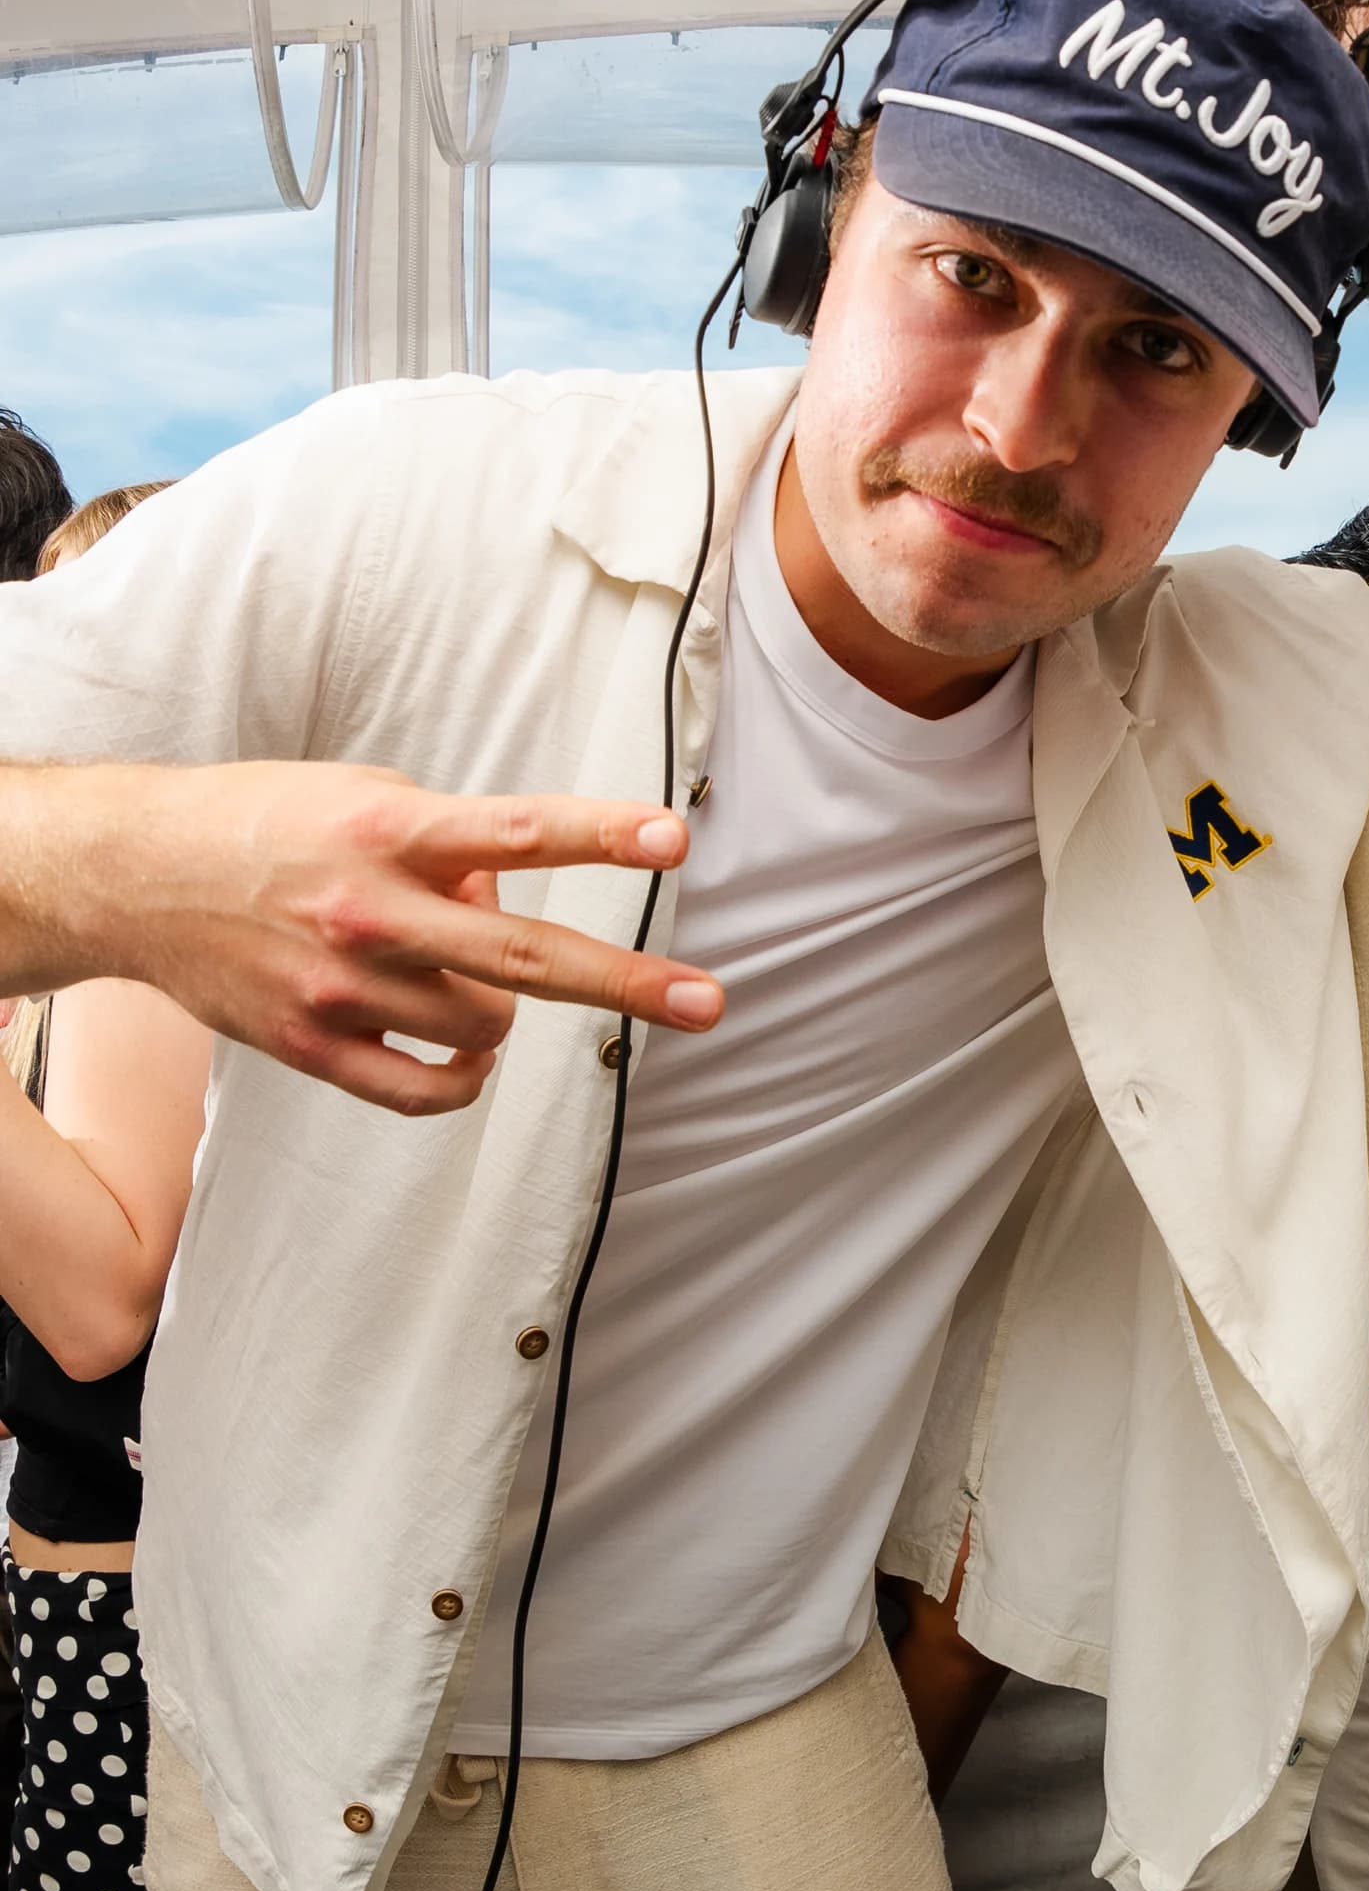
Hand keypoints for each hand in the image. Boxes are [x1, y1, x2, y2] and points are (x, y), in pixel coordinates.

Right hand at [41, 762, 724, 1115]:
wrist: (137, 874)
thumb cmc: (270, 825)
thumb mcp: (364, 797)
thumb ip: (450, 841)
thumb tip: (508, 899)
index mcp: (388, 832)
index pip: (516, 832)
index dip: (602, 835)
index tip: (676, 837)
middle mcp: (369, 911)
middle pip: (525, 958)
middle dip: (627, 981)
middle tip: (709, 1002)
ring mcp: (341, 987)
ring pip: (486, 1028)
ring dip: (497, 1007)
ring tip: (448, 969)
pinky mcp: (314, 1045)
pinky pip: (428, 1093)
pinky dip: (465, 1081)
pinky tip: (466, 1058)